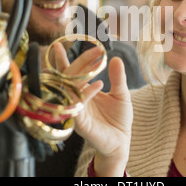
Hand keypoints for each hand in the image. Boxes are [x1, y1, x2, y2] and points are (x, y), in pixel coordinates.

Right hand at [74, 57, 132, 175]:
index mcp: (81, 91)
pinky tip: (99, 83)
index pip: (69, 73)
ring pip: (69, 89)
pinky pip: (78, 105)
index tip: (63, 43)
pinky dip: (87, 93)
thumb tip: (116, 58)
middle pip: (68, 77)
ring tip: (96, 60)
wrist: (122, 141)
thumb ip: (117, 77)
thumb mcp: (121, 94)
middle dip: (79, 61)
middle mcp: (75, 99)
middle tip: (94, 50)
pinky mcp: (80, 123)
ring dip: (81, 73)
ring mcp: (76, 111)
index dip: (64, 59)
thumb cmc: (118, 119)